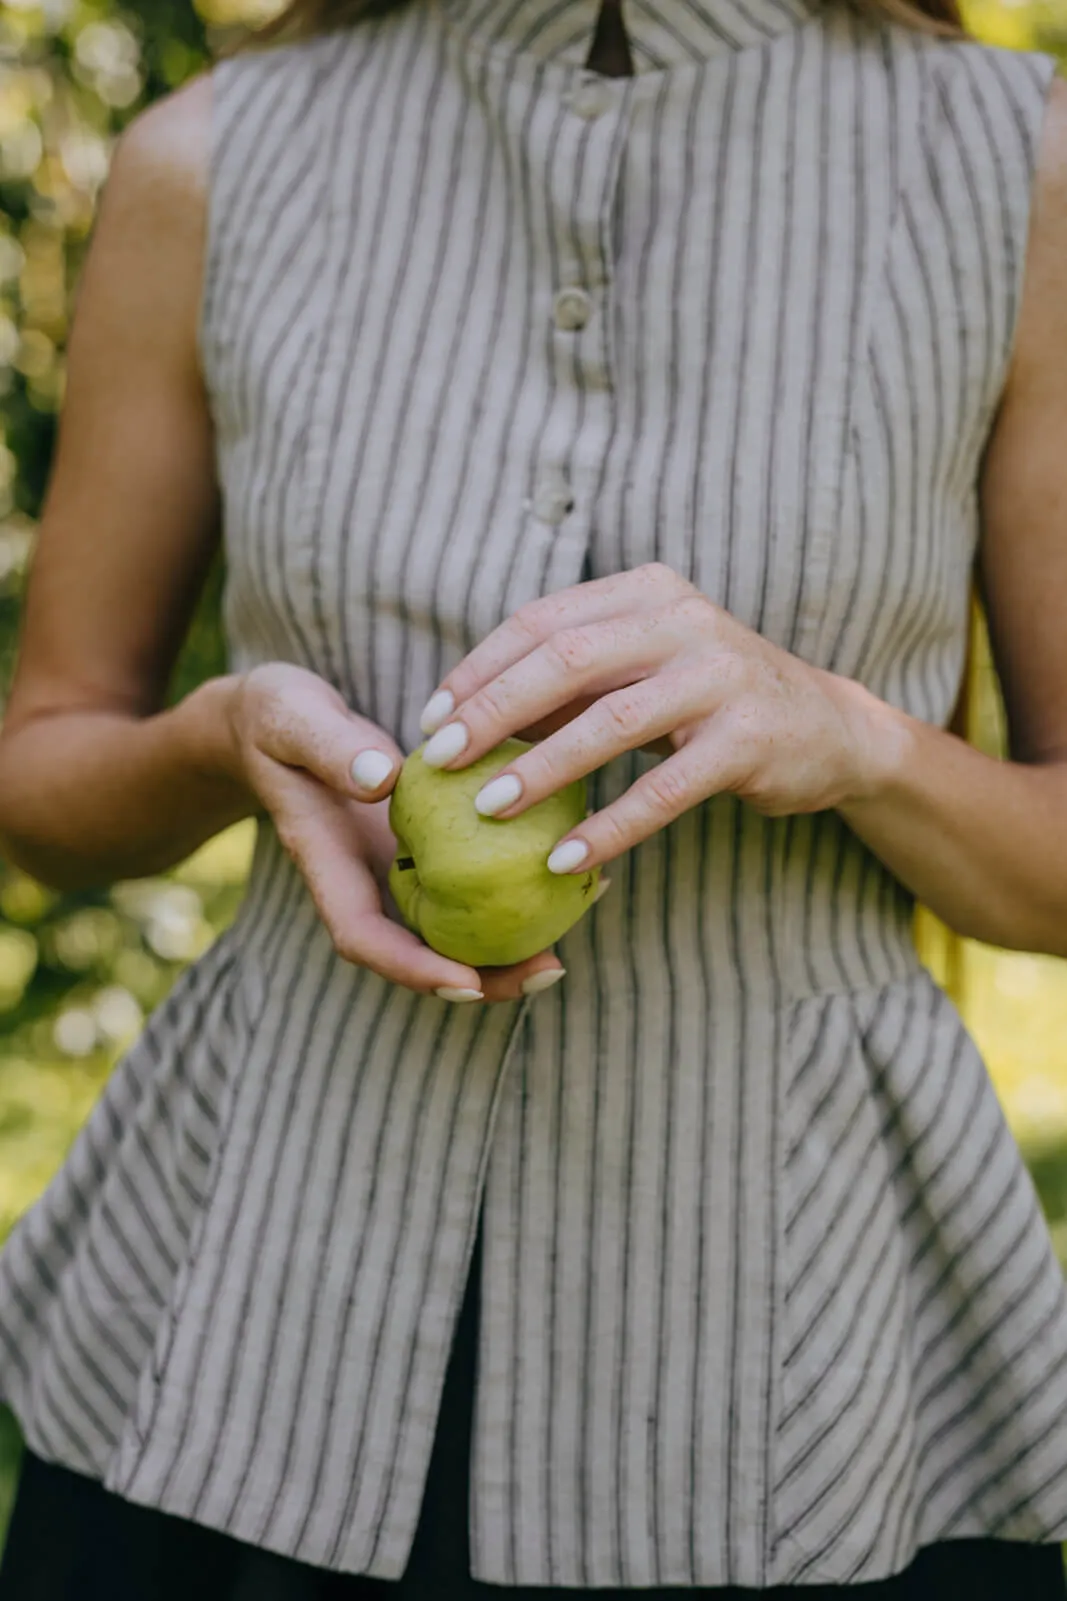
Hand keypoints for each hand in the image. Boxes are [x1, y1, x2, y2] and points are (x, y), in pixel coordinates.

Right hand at [225, 662, 564, 1000]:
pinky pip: (469, 885)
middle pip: (420, 953)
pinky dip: (516, 892)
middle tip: (549, 971)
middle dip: (482, 979)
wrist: (275, 718)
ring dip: (507, 948)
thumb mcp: (293, 719)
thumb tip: (382, 779)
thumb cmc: (279, 716)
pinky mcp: (423, 850)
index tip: (465, 982)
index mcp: (327, 863)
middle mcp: (366, 881)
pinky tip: (573, 875)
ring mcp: (395, 870)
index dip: (411, 967)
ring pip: (451, 929)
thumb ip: (331, 746)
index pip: (362, 935)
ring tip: (570, 946)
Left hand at [416, 564, 895, 872]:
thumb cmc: (708, 699)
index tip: (432, 719)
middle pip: (565, 659)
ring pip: (611, 721)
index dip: (478, 670)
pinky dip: (611, 826)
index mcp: (645, 592)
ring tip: (488, 810)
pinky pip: (665, 789)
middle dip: (493, 711)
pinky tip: (566, 859)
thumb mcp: (642, 668)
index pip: (541, 621)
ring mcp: (721, 677)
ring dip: (542, 768)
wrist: (827, 728)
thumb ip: (569, 681)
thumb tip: (466, 716)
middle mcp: (684, 621)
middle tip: (443, 761)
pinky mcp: (749, 738)